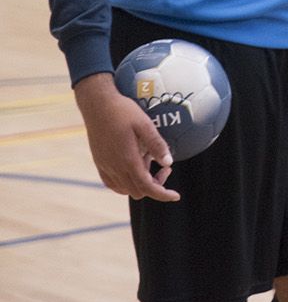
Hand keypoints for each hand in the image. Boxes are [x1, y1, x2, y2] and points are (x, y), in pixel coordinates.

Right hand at [73, 72, 179, 201]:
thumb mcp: (145, 125)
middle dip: (154, 185)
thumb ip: (157, 145)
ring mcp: (104, 166)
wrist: (97, 105)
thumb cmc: (123, 112)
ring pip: (125, 189)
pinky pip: (113, 182)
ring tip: (149, 160)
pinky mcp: (99, 163)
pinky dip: (126, 181)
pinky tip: (135, 164)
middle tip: (164, 167)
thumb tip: (169, 163)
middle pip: (138, 190)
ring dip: (140, 182)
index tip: (176, 196)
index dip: (163, 194)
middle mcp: (115, 168)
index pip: (147, 187)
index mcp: (128, 160)